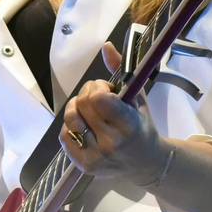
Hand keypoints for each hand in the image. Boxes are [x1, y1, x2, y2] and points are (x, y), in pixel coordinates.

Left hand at [61, 43, 171, 185]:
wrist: (146, 163)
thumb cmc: (142, 126)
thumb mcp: (138, 97)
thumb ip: (122, 70)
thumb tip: (106, 46)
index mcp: (129, 125)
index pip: (99, 99)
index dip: (98, 87)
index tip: (106, 89)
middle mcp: (111, 143)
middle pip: (83, 105)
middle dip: (87, 92)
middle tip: (97, 96)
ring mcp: (96, 157)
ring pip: (70, 119)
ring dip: (76, 107)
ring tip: (88, 110)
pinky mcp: (83, 165)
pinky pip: (64, 135)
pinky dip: (71, 125)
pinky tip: (84, 125)